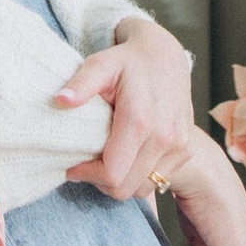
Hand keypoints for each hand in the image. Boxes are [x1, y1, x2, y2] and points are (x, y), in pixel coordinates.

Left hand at [59, 18, 194, 202]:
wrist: (165, 56)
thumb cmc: (127, 61)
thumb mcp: (100, 64)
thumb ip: (81, 84)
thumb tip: (60, 100)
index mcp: (140, 120)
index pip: (112, 173)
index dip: (87, 175)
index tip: (73, 166)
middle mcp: (164, 137)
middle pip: (125, 187)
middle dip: (100, 181)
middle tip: (86, 164)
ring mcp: (179, 146)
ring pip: (141, 189)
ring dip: (120, 182)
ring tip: (105, 160)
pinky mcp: (185, 150)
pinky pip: (158, 181)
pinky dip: (138, 177)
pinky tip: (126, 157)